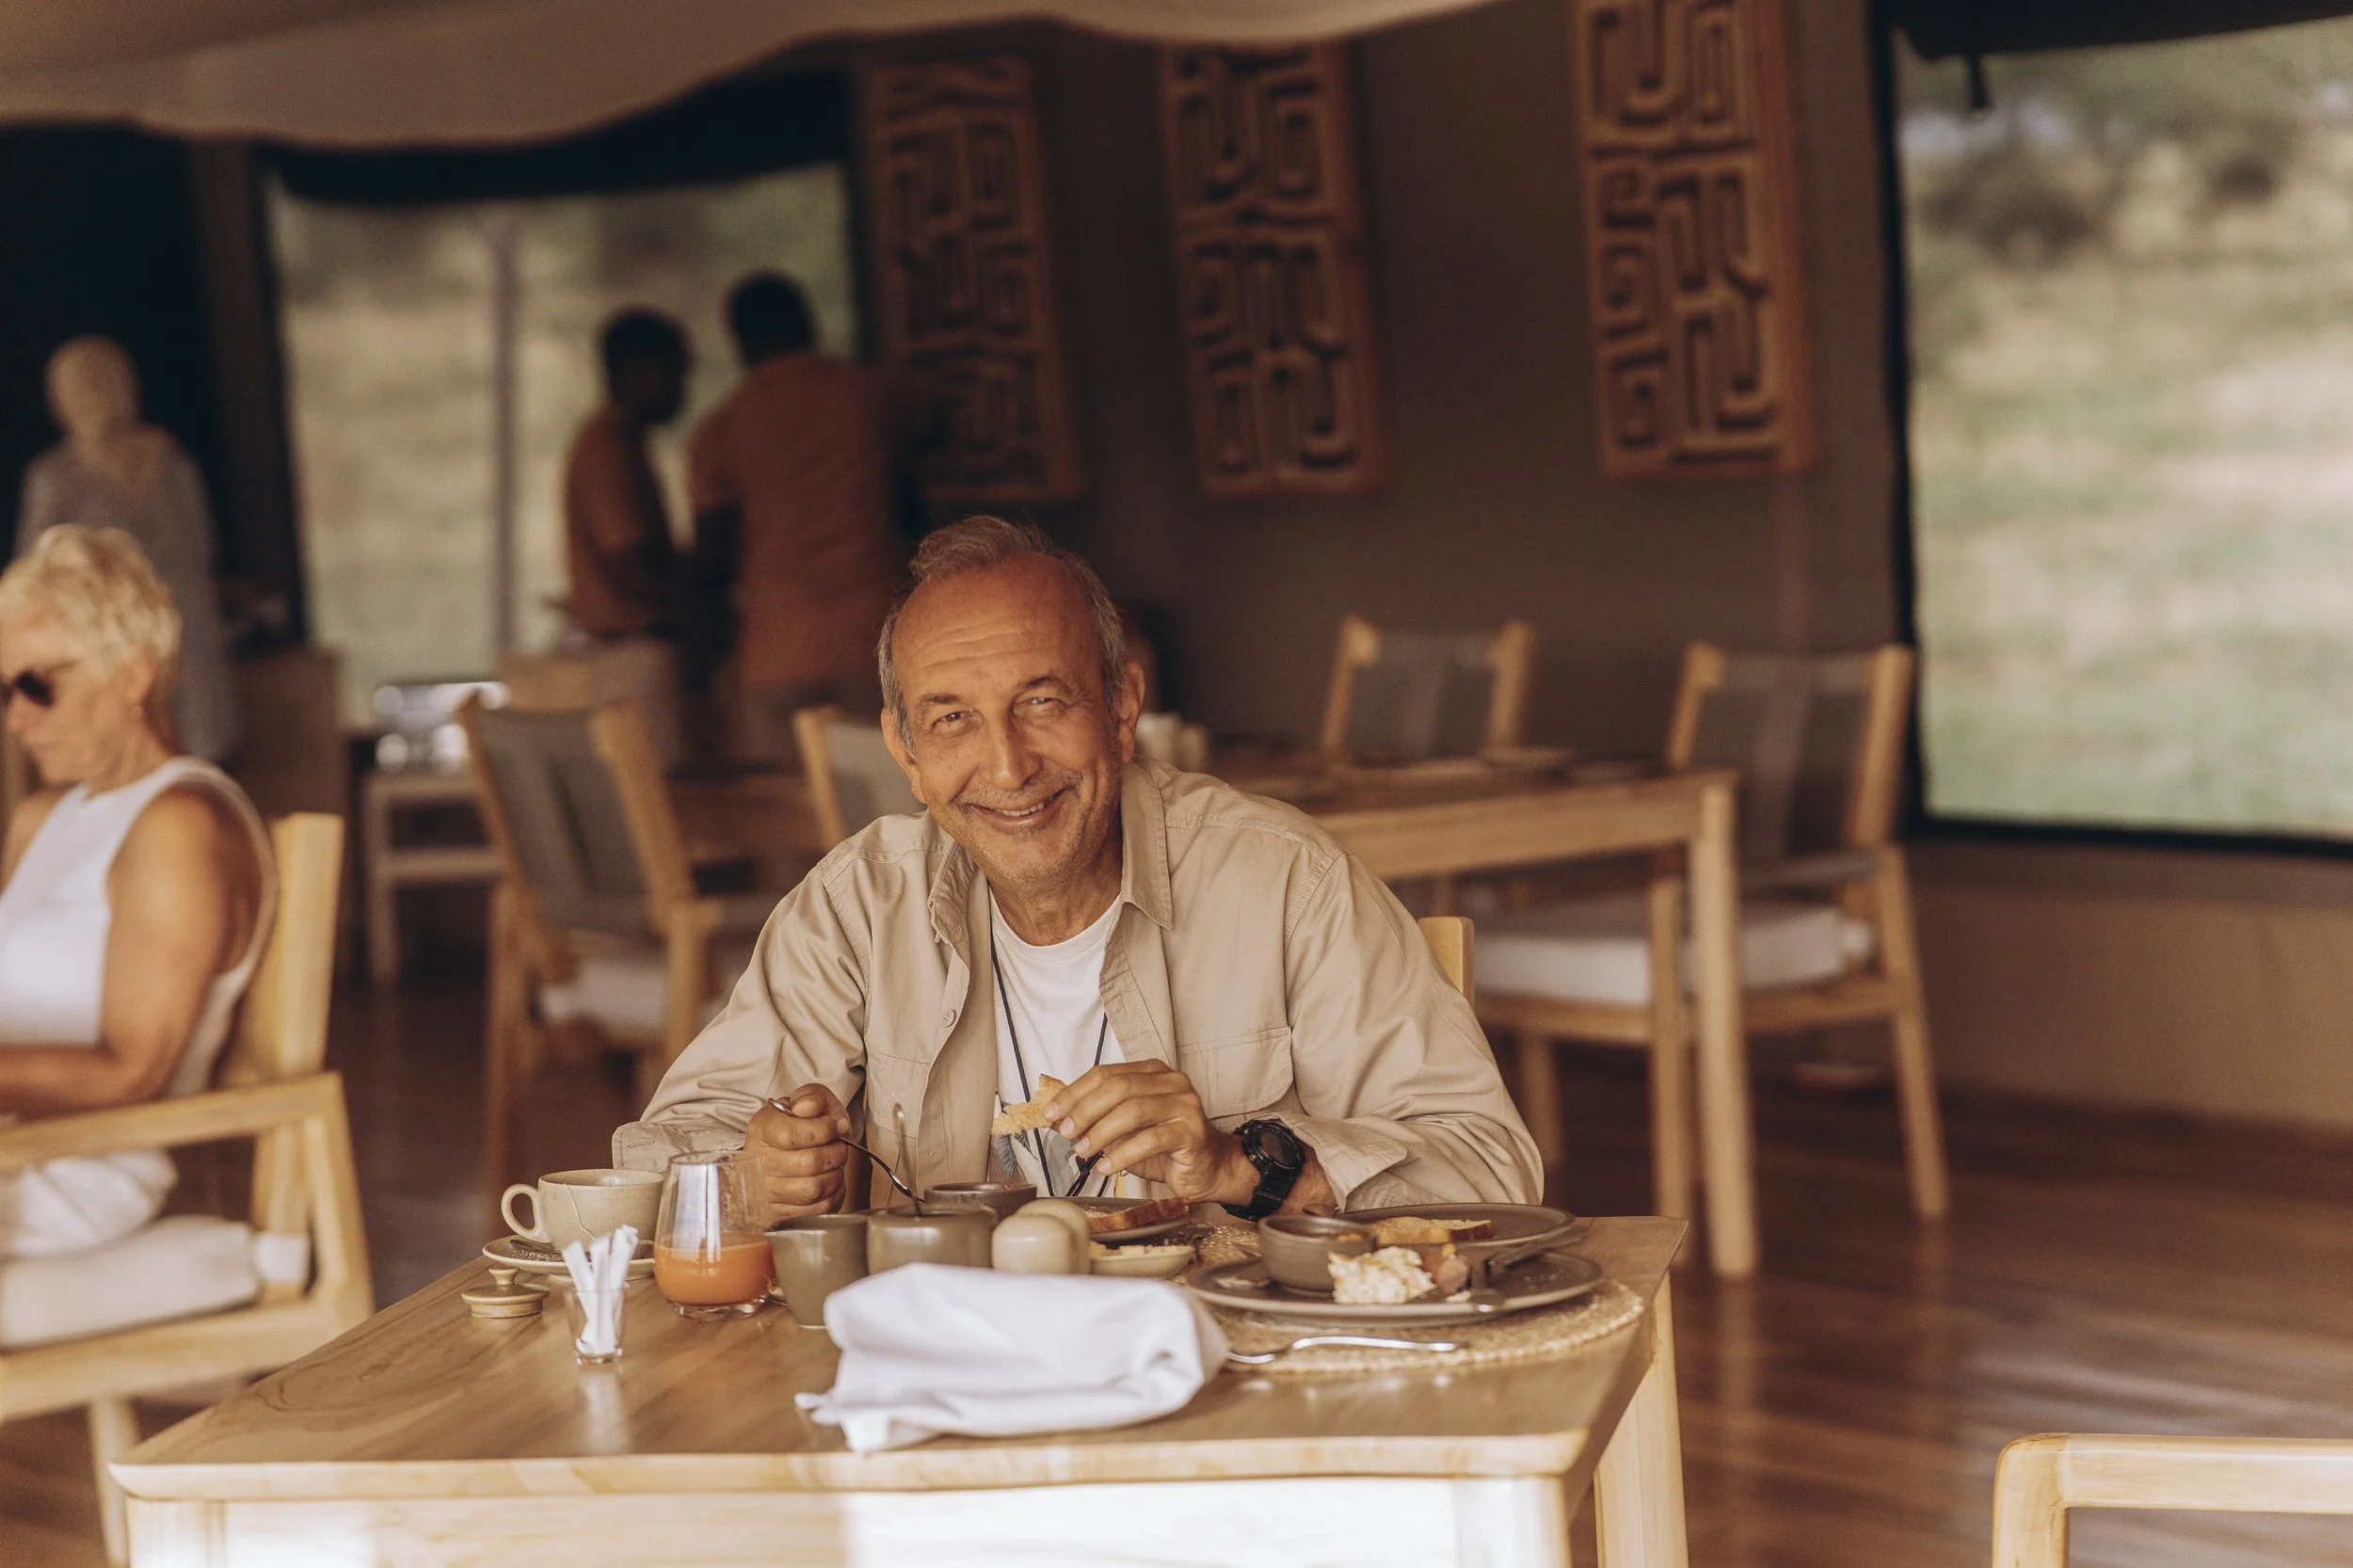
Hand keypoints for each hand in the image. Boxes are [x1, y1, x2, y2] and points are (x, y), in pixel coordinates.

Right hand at [745, 1084, 852, 1220]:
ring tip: (833, 1163)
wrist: (792, 1150)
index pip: (791, 1135)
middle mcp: (758, 1163)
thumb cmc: (803, 1125)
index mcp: (761, 1130)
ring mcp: (766, 1192)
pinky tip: (829, 1180)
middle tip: (838, 1145)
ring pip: (814, 1189)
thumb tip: (807, 1108)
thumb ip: (811, 1097)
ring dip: (835, 1174)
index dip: (823, 1130)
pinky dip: (833, 1194)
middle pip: (809, 1163)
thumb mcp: (809, 1100)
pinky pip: (818, 1209)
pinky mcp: (780, 1213)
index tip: (836, 1126)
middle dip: (836, 1152)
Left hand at [1045, 1062, 1256, 1205]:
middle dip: (1084, 1110)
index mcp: (1152, 1072)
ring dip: (1100, 1132)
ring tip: (1083, 1151)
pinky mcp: (1192, 1132)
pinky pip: (1151, 1139)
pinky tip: (1108, 1167)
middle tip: (1064, 1132)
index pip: (1106, 1073)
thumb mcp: (1125, 1128)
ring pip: (1133, 1110)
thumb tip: (1056, 1119)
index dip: (1074, 1092)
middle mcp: (1171, 1082)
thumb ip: (1098, 1118)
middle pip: (1118, 1087)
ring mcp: (1185, 1104)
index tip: (1051, 1113)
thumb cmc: (1164, 1147)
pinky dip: (1123, 1154)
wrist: (1207, 1168)